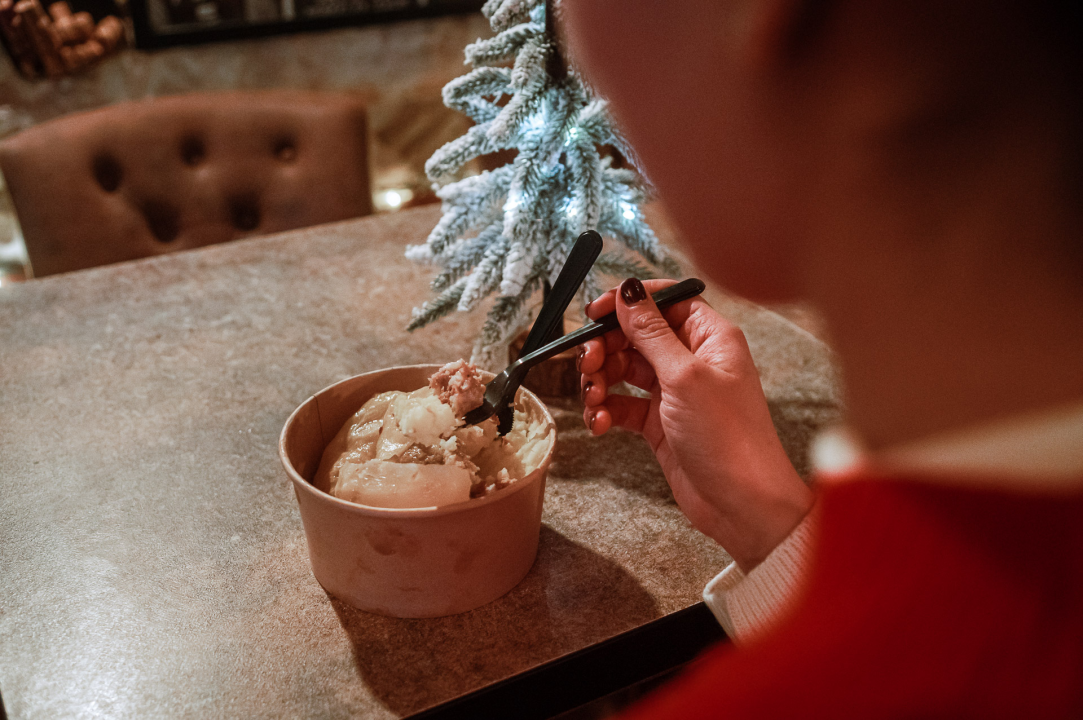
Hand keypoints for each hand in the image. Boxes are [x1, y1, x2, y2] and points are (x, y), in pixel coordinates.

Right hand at [579, 278, 813, 571]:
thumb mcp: (685, 376)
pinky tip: (600, 422)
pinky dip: (606, 410)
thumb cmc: (729, 438)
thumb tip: (628, 292)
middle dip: (606, 347)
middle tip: (589, 364)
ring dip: (601, 381)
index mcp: (710, 337)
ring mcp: (674, 392)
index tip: (594, 312)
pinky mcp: (659, 422)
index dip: (628, 303)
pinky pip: (622, 404)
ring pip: (623, 370)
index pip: (663, 301)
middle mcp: (692, 359)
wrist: (742, 505)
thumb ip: (651, 333)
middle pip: (636, 335)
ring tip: (595, 399)